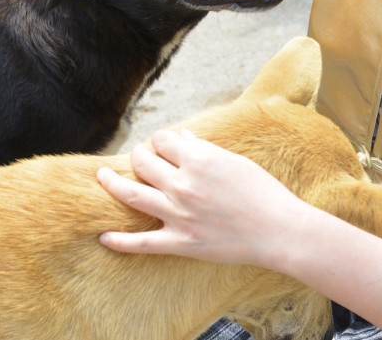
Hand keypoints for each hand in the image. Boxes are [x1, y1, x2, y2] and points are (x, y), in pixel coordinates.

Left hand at [96, 128, 309, 267]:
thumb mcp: (235, 162)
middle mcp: (183, 184)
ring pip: (131, 195)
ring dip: (112, 184)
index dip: (161, 140)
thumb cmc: (263, 192)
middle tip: (140, 158)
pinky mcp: (180, 242)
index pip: (162, 140)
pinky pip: (141, 243)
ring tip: (102, 178)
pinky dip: (119, 241)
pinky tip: (103, 237)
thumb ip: (204, 149)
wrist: (279, 231)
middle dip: (139, 156)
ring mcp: (178, 214)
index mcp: (199, 159)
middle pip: (143, 162)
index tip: (164, 145)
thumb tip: (183, 137)